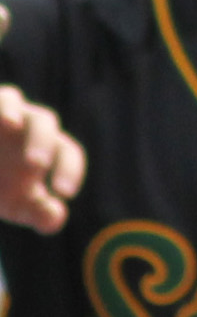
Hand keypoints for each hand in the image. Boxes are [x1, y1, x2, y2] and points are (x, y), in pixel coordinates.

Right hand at [0, 82, 85, 231]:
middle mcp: (27, 124)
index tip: (65, 193)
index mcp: (47, 147)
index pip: (68, 151)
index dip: (70, 170)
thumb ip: (39, 213)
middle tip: (36, 164)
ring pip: (12, 98)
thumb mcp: (17, 205)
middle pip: (44, 121)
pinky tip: (0, 122)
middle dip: (41, 140)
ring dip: (11, 111)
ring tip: (9, 125)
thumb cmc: (2, 186)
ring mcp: (2, 112)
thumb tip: (56, 218)